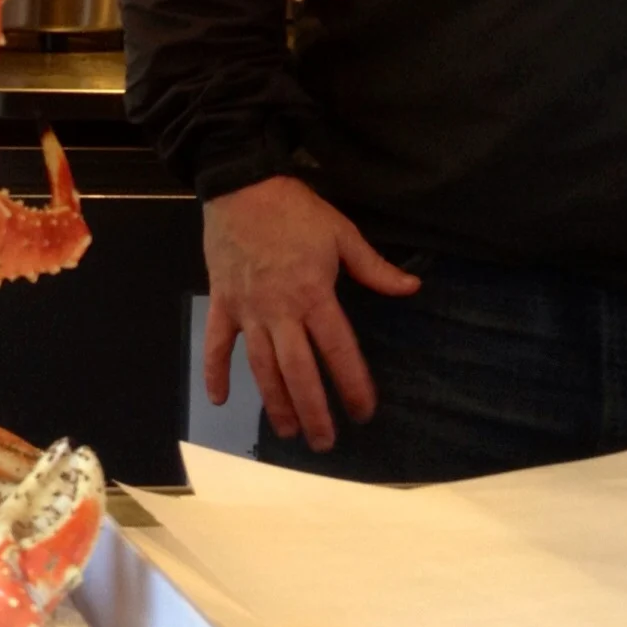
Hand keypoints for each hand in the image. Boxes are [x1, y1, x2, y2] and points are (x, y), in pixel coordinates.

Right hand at [203, 175, 420, 451]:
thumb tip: (412, 288)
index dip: (352, 385)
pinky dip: (214, 371)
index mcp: (314, 295)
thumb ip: (374, 267)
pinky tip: (219, 399)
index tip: (363, 412)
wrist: (241, 184)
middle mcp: (280, 311)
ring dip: (273, 401)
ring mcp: (247, 309)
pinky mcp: (222, 302)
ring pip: (260, 365)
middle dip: (312, 411)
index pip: (338, 351)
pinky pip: (216, 342)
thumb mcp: (341, 232)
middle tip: (324, 442)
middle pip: (297, 371)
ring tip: (287, 430)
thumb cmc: (294, 209)